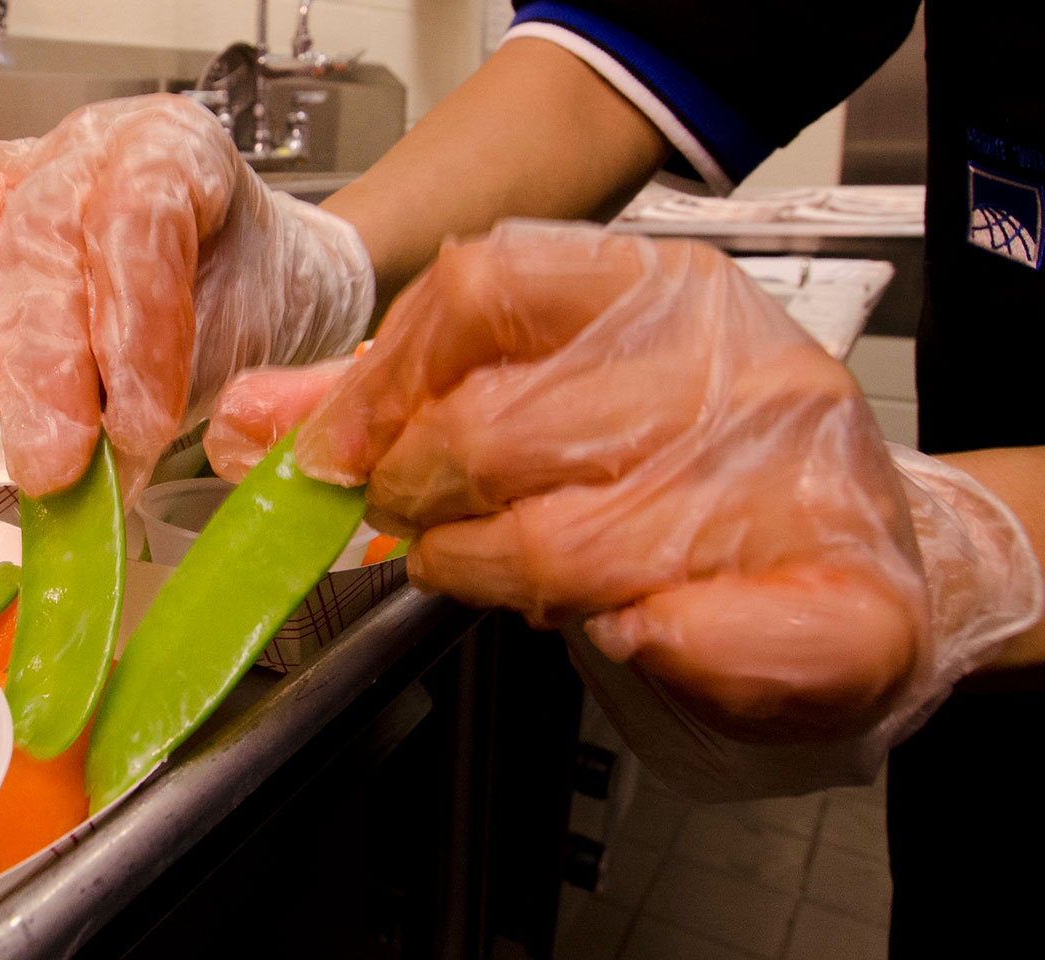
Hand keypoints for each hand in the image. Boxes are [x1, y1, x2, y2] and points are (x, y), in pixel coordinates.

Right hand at [0, 93, 372, 496]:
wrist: (241, 279)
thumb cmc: (242, 301)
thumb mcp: (238, 353)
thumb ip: (178, 402)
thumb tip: (105, 483)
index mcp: (176, 145)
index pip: (138, 216)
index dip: (132, 326)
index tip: (138, 428)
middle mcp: (87, 145)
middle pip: (39, 236)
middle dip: (44, 365)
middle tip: (55, 465)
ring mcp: (16, 168)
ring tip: (27, 442)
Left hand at [214, 222, 1039, 743]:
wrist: (864, 554)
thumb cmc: (682, 471)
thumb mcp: (542, 398)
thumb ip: (394, 403)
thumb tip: (255, 420)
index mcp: (657, 287)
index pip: (480, 291)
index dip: (382, 382)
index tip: (342, 453)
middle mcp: (736, 365)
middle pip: (500, 428)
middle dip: (422, 500)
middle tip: (419, 528)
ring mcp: (802, 475)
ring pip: (566, 546)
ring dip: (494, 579)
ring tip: (500, 574)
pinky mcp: (851, 596)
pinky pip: (693, 635)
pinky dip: (637, 647)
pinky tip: (628, 630)